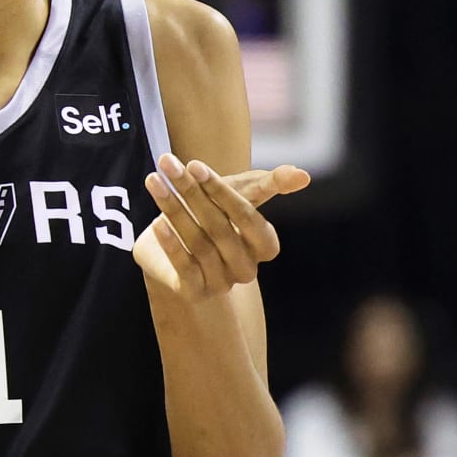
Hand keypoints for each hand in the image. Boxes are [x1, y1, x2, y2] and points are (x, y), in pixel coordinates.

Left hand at [134, 156, 309, 301]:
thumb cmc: (214, 211)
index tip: (195, 165)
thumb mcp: (241, 193)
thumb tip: (302, 175)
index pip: (249, 219)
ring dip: (174, 209)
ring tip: (154, 181)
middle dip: (192, 192)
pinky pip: (185, 268)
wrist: (177, 242)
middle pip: (220, 228)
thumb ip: (270, 185)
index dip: (222, 192)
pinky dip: (171, 244)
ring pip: (199, 244)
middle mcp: (247, 268)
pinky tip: (156, 223)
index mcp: (265, 246)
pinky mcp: (195, 293)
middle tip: (167, 163)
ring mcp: (222, 283)